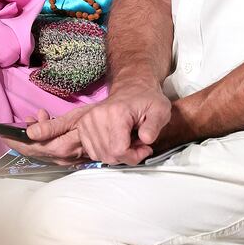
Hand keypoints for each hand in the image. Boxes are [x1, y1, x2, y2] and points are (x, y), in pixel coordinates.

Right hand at [26, 80, 171, 166]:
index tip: (145, 148)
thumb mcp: (160, 110)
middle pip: (109, 156)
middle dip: (127, 156)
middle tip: (139, 144)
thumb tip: (146, 140)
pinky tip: (116, 142)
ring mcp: (86, 122)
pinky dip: (106, 152)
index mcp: (116, 113)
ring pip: (101, 156)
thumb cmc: (147, 100)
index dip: (134, 156)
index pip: (119, 150)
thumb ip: (154, 126)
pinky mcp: (82, 127)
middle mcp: (97, 117)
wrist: (132, 88)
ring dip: (117, 155)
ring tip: (128, 141)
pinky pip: (93, 152)